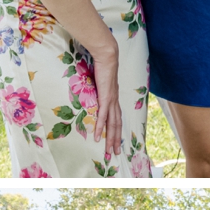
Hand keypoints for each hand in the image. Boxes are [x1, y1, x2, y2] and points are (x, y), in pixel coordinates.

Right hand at [89, 40, 123, 155]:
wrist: (107, 55)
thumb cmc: (102, 65)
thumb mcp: (99, 80)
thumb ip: (97, 87)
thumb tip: (92, 90)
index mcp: (114, 98)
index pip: (116, 118)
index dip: (116, 131)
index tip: (116, 141)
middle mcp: (114, 101)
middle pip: (116, 125)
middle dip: (116, 140)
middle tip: (114, 153)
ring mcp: (111, 100)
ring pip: (112, 123)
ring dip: (110, 138)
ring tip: (109, 150)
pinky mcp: (105, 97)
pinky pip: (102, 115)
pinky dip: (100, 126)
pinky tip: (98, 136)